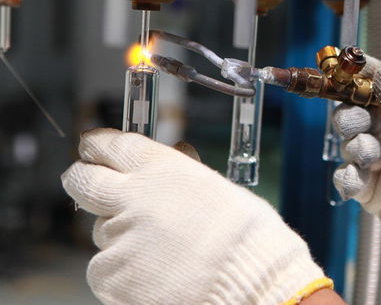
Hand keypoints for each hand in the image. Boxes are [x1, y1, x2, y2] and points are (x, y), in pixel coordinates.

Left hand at [62, 128, 331, 304]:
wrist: (247, 284)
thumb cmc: (247, 239)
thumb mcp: (221, 189)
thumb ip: (185, 175)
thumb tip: (177, 161)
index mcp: (162, 170)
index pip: (113, 146)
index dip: (100, 145)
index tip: (95, 146)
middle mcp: (132, 198)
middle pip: (84, 181)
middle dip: (83, 179)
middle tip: (87, 181)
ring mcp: (118, 238)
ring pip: (103, 231)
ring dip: (120, 234)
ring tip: (158, 250)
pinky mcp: (111, 275)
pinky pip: (107, 268)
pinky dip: (123, 271)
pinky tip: (155, 274)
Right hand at [332, 59, 380, 271]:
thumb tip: (380, 71)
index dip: (359, 73)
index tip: (342, 66)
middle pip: (356, 111)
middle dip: (351, 114)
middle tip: (356, 123)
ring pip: (350, 142)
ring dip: (356, 146)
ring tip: (372, 156)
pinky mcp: (374, 190)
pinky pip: (348, 178)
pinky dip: (347, 177)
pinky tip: (358, 180)